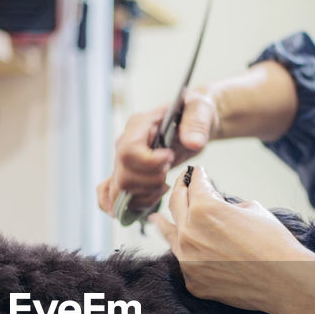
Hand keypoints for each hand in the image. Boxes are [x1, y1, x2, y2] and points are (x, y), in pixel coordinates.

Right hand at [97, 89, 220, 216]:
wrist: (194, 121)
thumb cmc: (195, 112)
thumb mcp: (201, 109)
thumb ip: (197, 123)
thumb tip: (192, 142)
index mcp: (139, 124)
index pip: (128, 151)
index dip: (149, 163)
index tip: (170, 158)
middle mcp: (125, 142)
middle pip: (123, 176)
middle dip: (151, 182)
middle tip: (168, 172)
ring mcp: (124, 160)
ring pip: (120, 190)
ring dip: (146, 195)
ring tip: (165, 184)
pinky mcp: (128, 173)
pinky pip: (113, 194)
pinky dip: (130, 204)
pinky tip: (148, 200)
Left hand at [148, 165, 314, 312]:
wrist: (285, 281)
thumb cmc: (274, 242)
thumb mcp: (252, 208)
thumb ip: (226, 205)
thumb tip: (218, 207)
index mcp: (204, 208)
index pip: (194, 184)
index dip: (197, 175)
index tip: (197, 172)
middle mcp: (188, 233)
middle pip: (175, 205)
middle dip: (180, 191)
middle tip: (181, 185)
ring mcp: (188, 260)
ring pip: (170, 236)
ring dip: (165, 223)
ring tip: (156, 218)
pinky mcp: (193, 281)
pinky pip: (184, 262)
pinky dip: (186, 253)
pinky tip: (184, 249)